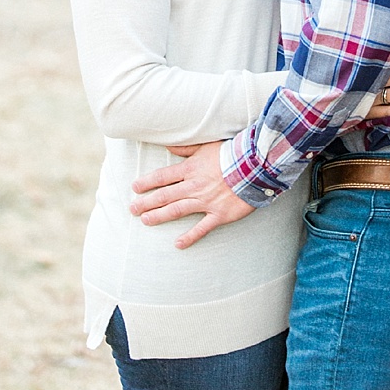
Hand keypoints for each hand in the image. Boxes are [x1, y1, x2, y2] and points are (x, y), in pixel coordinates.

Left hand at [130, 141, 255, 249]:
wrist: (258, 165)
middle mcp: (195, 186)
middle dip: (146, 202)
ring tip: (145, 221)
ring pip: (177, 210)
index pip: (163, 176)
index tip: (135, 188)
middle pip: (165, 195)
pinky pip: (202, 228)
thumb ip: (187, 148)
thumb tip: (168, 146)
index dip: (147, 182)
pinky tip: (177, 244)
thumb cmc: (234, 153)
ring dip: (159, 216)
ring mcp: (206, 201)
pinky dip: (189, 237)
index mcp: (192, 168)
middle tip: (132, 209)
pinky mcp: (219, 214)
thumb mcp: (208, 145)